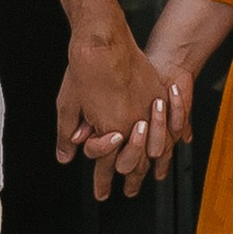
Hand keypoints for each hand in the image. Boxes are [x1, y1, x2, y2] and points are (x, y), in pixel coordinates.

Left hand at [56, 20, 190, 202]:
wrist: (103, 40)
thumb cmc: (84, 70)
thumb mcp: (68, 106)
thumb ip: (68, 135)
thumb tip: (66, 157)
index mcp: (110, 130)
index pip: (106, 165)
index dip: (103, 182)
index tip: (102, 194)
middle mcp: (132, 124)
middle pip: (133, 161)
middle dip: (131, 180)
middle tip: (130, 193)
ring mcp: (148, 109)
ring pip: (154, 146)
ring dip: (151, 163)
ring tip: (151, 176)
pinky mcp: (156, 93)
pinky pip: (165, 125)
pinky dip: (164, 139)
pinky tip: (166, 144)